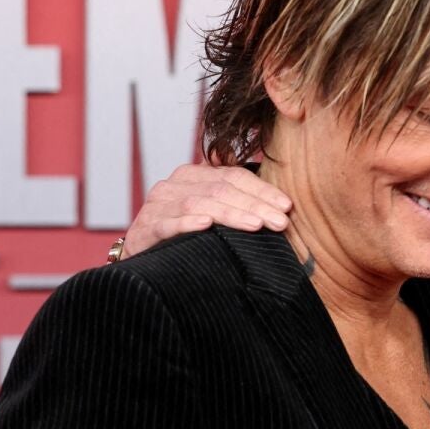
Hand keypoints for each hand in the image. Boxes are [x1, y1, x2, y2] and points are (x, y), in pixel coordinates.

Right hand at [123, 164, 292, 257]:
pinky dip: (187, 223)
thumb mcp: (214, 212)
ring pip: (200, 203)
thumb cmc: (186, 233)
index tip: (287, 206)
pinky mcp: (145, 226)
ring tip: (256, 225)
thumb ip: (239, 201)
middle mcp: (176, 183)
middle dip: (255, 205)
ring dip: (231, 214)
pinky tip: (206, 225)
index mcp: (196, 175)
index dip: (263, 190)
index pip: (236, 176)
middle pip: (222, 189)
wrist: (142, 254)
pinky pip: (168, 222)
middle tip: (281, 222)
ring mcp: (159, 203)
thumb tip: (283, 205)